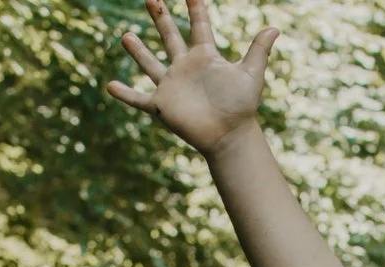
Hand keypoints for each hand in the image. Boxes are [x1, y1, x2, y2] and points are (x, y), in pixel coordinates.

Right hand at [105, 0, 277, 158]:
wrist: (230, 136)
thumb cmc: (241, 107)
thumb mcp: (250, 75)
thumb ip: (258, 50)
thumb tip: (275, 27)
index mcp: (205, 57)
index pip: (199, 25)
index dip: (195, 7)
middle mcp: (185, 67)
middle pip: (169, 36)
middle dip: (160, 17)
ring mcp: (171, 85)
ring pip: (150, 63)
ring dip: (137, 51)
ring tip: (125, 36)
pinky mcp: (162, 105)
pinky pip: (139, 99)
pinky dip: (124, 94)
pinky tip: (109, 87)